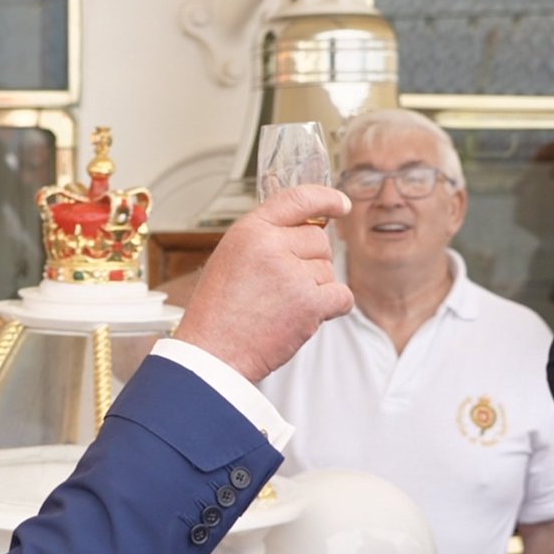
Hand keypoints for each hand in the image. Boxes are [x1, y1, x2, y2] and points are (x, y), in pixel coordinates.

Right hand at [173, 184, 353, 381]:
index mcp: (249, 231)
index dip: (325, 199)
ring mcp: (292, 274)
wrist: (212, 354)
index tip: (339, 205)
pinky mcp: (309, 303)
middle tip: (284, 289)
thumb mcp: (229, 260)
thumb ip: (264, 241)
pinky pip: (342, 296)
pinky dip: (332, 308)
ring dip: (315, 290)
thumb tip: (305, 233)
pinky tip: (306, 317)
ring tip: (281, 308)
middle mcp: (271, 246)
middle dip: (311, 263)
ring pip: (328, 271)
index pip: (297, 199)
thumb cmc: (217, 315)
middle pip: (319, 241)